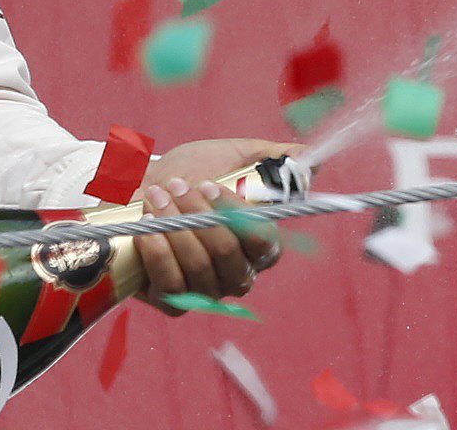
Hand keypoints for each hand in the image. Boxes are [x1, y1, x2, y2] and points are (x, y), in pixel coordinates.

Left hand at [133, 139, 297, 313]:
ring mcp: (206, 291)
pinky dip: (158, 253)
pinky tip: (148, 227)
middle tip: (177, 187)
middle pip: (227, 255)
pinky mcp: (172, 301)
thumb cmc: (194, 171)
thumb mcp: (236, 156)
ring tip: (157, 198)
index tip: (208, 185)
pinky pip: (170, 285)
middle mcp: (237, 274)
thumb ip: (276, 158)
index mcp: (261, 246)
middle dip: (199, 217)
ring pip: (198, 268)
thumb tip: (311, 162)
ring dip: (175, 228)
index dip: (235, 214)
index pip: (263, 241)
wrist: (145, 187)